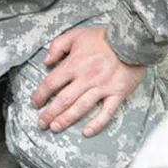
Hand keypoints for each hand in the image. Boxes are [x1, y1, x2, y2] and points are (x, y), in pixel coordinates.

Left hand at [31, 27, 146, 136]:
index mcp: (74, 63)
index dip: (41, 94)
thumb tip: (46, 62)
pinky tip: (86, 132)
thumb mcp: (76, 34)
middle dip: (50, 113)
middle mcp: (86, 78)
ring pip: (81, 107)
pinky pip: (107, 112)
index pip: (52, 83)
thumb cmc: (103, 38)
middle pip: (64, 99)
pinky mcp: (118, 94)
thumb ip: (58, 46)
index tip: (35, 103)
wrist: (132, 40)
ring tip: (55, 128)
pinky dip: (97, 124)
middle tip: (41, 123)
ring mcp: (103, 87)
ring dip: (66, 119)